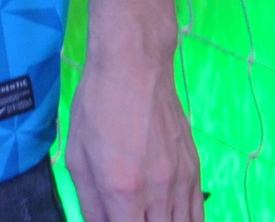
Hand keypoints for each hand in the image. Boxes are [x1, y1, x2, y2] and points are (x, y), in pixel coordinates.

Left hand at [64, 31, 202, 221]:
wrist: (135, 68)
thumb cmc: (97, 107)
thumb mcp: (77, 156)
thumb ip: (89, 202)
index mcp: (122, 190)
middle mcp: (157, 192)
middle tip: (128, 215)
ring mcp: (181, 182)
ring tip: (147, 216)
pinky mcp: (195, 170)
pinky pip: (198, 213)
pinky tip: (172, 218)